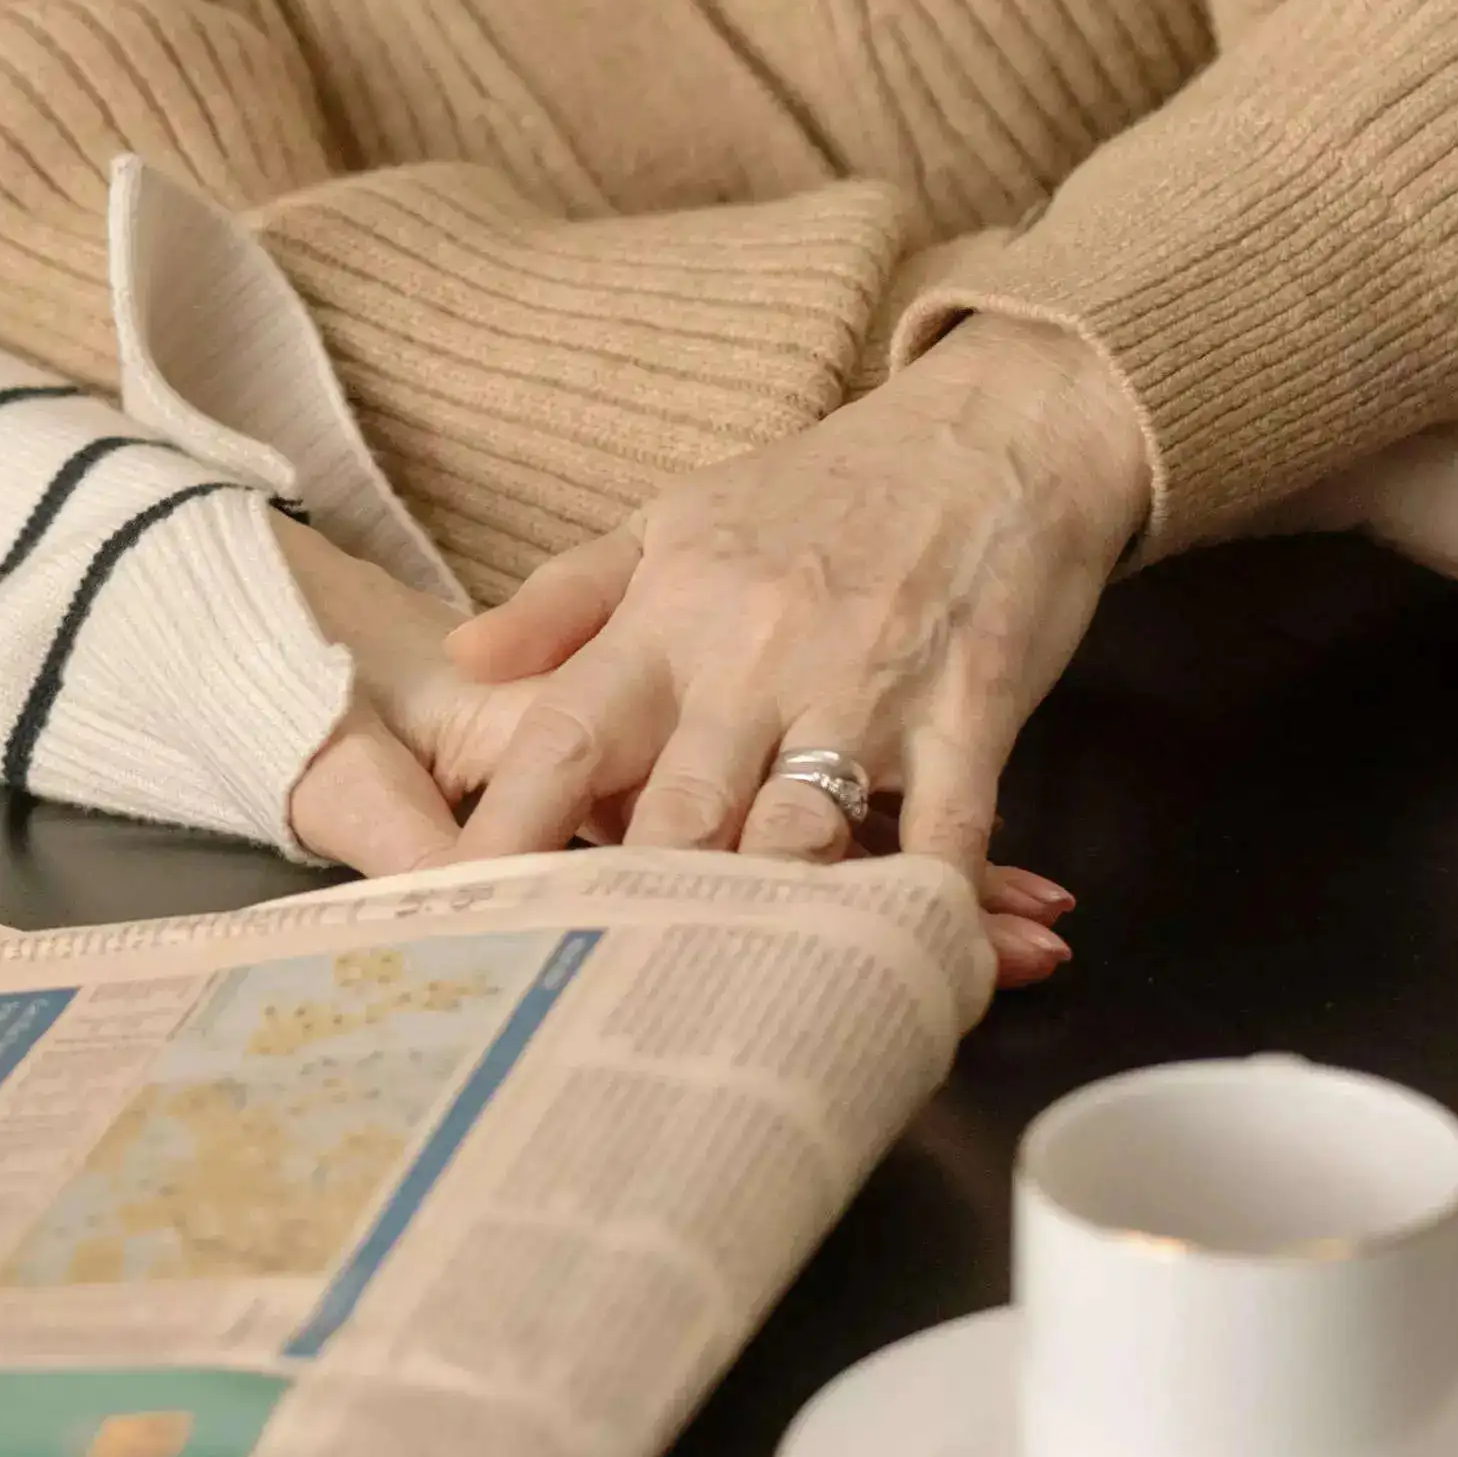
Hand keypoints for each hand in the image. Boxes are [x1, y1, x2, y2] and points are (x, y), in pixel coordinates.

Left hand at [285, 511, 1068, 976]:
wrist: (998, 432)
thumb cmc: (828, 489)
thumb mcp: (676, 519)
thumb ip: (568, 598)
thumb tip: (462, 659)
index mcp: (668, 620)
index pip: (564, 741)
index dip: (507, 836)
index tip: (459, 921)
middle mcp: (752, 660)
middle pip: (675, 819)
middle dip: (631, 919)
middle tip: (586, 1015)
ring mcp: (865, 687)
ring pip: (799, 837)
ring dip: (771, 930)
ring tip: (728, 1025)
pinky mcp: (971, 707)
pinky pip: (947, 831)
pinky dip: (926, 909)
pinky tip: (908, 977)